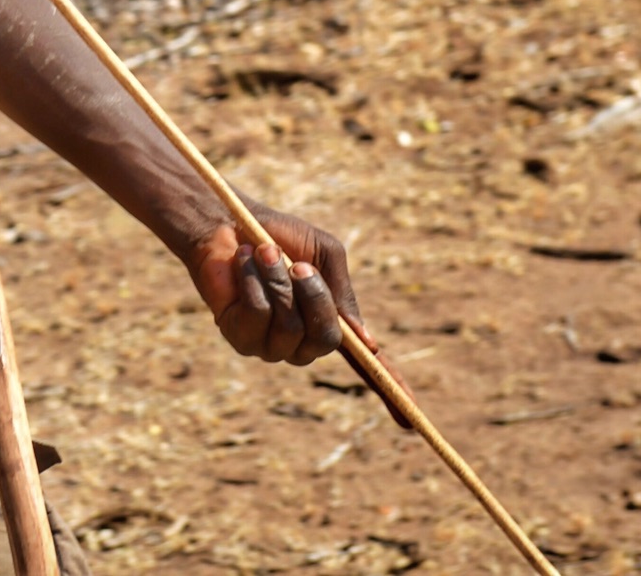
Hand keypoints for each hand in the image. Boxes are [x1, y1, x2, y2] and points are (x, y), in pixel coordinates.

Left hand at [189, 206, 415, 426]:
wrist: (228, 220)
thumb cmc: (278, 235)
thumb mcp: (322, 254)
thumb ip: (343, 291)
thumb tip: (368, 343)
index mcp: (327, 324)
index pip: (365, 367)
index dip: (390, 392)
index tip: (412, 420)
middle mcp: (301, 343)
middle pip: (326, 339)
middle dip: (315, 296)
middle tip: (299, 265)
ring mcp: (270, 345)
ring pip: (290, 327)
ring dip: (277, 280)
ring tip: (262, 251)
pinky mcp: (239, 338)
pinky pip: (258, 316)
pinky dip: (253, 281)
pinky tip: (243, 264)